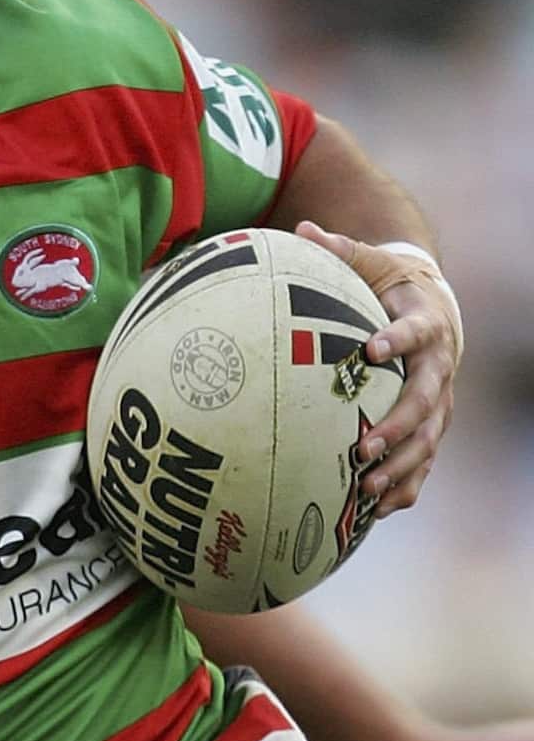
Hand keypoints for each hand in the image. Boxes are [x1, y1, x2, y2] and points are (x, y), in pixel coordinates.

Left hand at [296, 221, 460, 516]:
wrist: (433, 308)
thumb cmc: (388, 285)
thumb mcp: (367, 261)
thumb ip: (336, 249)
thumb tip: (300, 228)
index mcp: (424, 324)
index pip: (415, 332)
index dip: (397, 340)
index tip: (372, 348)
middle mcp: (439, 368)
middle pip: (426, 401)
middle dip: (398, 426)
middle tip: (363, 446)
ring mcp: (439, 402)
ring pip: (428, 441)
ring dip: (400, 467)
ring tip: (367, 490)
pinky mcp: (432, 426)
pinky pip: (423, 463)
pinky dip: (406, 487)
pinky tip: (378, 512)